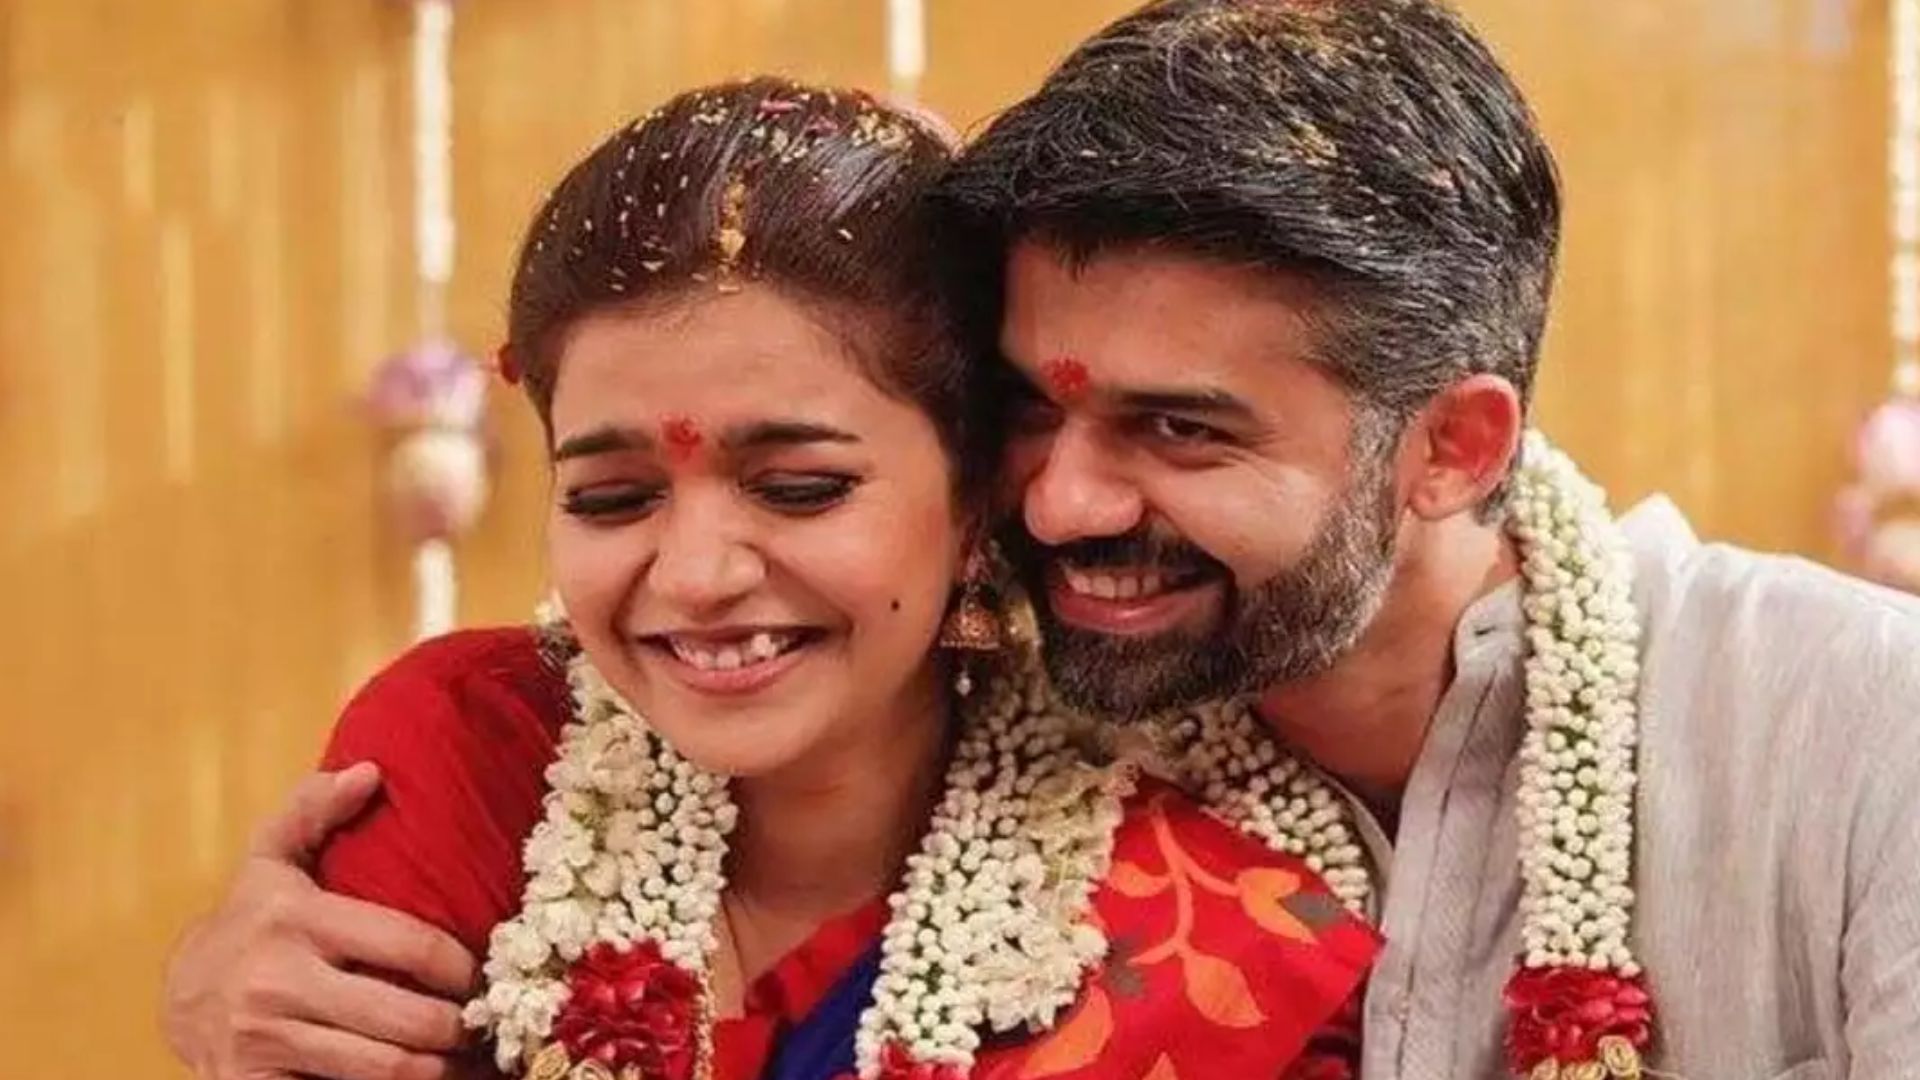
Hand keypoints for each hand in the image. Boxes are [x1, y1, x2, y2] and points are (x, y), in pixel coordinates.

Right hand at [162, 763, 478, 1079]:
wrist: (179, 998)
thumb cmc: (249, 920)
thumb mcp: (271, 859)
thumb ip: (314, 810)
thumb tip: (370, 771)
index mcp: (297, 919)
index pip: (410, 945)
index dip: (460, 966)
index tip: (477, 973)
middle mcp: (280, 980)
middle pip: (407, 1019)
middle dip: (457, 1027)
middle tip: (479, 1023)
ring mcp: (267, 1038)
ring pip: (385, 1068)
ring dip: (436, 1069)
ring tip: (460, 1057)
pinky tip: (416, 1078)